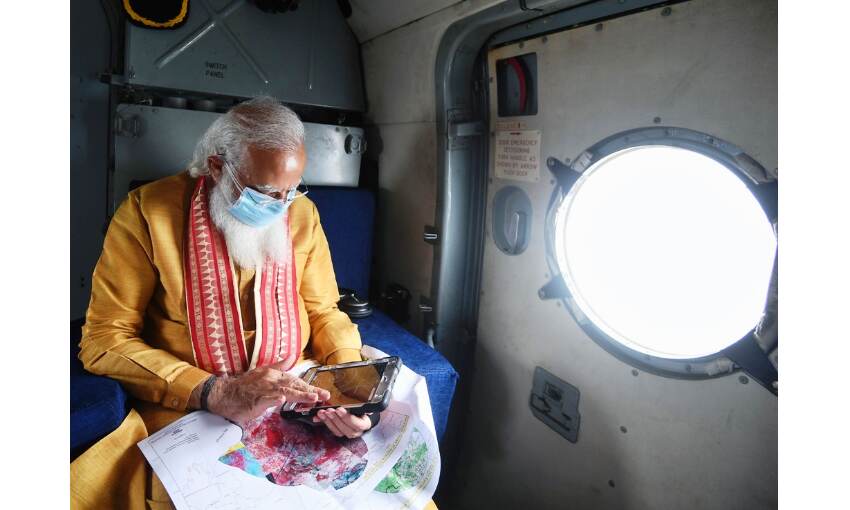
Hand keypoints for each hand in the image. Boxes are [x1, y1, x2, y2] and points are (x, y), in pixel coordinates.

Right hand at [205, 361, 330, 424]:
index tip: (321, 392)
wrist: (224, 394)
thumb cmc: (244, 386)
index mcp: (273, 374)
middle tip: (324, 395)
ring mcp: (263, 389)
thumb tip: (291, 356)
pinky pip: (266, 399)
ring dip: (299, 394)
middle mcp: (270, 379)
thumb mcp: (262, 372)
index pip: (295, 380)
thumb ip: (279, 365)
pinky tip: (282, 400)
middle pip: (294, 385)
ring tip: (313, 397)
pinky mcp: (255, 399)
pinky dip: (274, 399)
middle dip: (310, 390)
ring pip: (285, 391)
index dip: (309, 386)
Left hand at [313, 408, 372, 437]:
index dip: (348, 418)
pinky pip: (332, 430)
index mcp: (365, 424)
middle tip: (329, 410)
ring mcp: (348, 434)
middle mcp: (357, 432)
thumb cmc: (361, 409)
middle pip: (346, 429)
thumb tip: (363, 406)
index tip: (340, 409)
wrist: (360, 415)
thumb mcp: (364, 406)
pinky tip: (319, 417)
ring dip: (329, 421)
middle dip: (336, 419)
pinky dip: (325, 423)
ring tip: (323, 412)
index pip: (358, 424)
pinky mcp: (339, 433)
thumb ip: (363, 407)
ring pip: (338, 431)